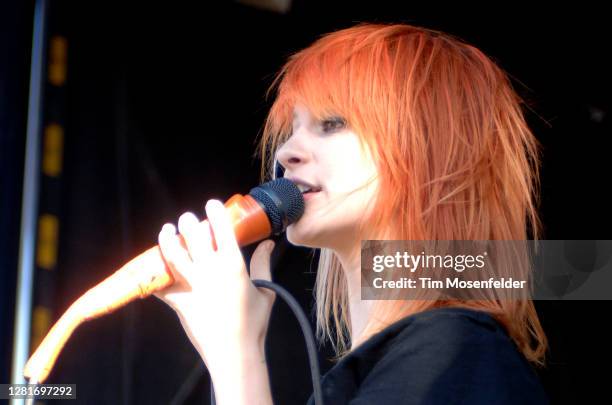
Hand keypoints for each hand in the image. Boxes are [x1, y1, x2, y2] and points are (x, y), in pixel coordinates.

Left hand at [153, 199, 275, 371]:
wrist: (234, 352)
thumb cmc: (253, 323)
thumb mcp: (265, 290)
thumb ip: (264, 264)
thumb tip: (268, 244)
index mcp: (234, 264)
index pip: (222, 229)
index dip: (215, 212)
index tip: (211, 204)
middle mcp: (211, 270)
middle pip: (194, 236)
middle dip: (189, 222)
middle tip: (187, 219)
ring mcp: (192, 285)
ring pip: (173, 254)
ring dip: (167, 239)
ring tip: (167, 231)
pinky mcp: (179, 301)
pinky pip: (162, 285)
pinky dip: (156, 277)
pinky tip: (154, 269)